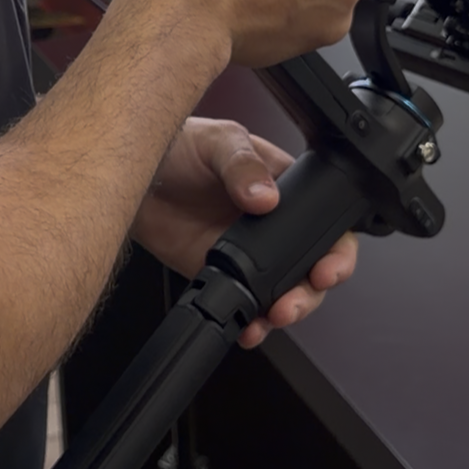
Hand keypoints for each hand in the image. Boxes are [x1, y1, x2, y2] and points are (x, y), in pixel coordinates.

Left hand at [133, 117, 357, 349]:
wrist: (132, 177)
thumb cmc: (179, 146)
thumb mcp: (217, 141)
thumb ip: (242, 165)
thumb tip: (266, 197)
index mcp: (285, 187)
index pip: (328, 222)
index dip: (337, 251)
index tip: (327, 268)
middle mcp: (273, 225)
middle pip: (313, 267)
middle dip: (312, 292)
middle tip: (295, 300)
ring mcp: (248, 253)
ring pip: (284, 292)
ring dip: (286, 311)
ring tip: (274, 316)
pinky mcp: (221, 273)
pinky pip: (246, 304)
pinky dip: (252, 323)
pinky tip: (249, 327)